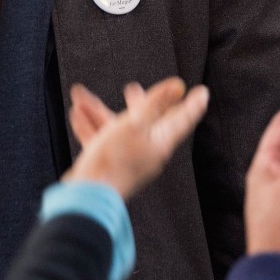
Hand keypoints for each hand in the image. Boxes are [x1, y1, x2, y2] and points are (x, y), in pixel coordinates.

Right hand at [64, 77, 208, 200]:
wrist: (87, 194)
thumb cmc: (113, 160)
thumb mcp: (135, 123)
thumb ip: (156, 103)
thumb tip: (178, 86)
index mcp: (160, 142)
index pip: (182, 119)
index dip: (192, 104)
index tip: (202, 92)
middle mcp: (146, 151)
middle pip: (146, 121)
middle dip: (137, 102)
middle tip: (132, 88)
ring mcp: (127, 159)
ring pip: (115, 128)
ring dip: (98, 111)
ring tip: (82, 95)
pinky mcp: (109, 164)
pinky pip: (100, 140)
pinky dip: (90, 126)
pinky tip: (77, 115)